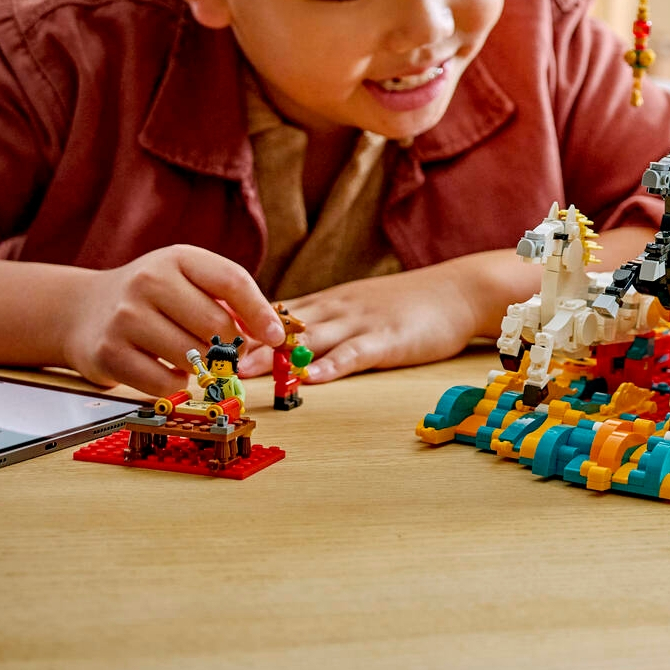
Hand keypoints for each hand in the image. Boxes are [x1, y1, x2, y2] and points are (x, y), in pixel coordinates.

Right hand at [60, 245, 283, 396]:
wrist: (81, 310)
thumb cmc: (151, 298)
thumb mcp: (187, 280)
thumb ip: (228, 299)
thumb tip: (269, 333)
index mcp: (177, 258)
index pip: (232, 281)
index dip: (260, 312)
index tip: (276, 336)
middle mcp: (148, 281)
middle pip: (217, 325)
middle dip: (230, 346)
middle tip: (225, 352)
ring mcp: (125, 318)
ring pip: (194, 357)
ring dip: (202, 366)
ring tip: (189, 355)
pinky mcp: (110, 353)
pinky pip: (166, 382)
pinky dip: (177, 383)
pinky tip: (168, 369)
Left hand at [239, 254, 533, 382]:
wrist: (460, 290)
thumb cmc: (412, 304)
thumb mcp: (361, 306)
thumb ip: (327, 321)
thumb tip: (286, 339)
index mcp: (330, 303)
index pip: (275, 314)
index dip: (241, 329)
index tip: (208, 343)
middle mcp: (338, 309)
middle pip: (283, 325)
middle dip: (245, 343)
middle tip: (210, 360)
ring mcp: (363, 322)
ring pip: (312, 338)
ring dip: (275, 356)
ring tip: (244, 372)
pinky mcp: (389, 338)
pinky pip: (356, 353)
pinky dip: (333, 365)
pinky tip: (313, 379)